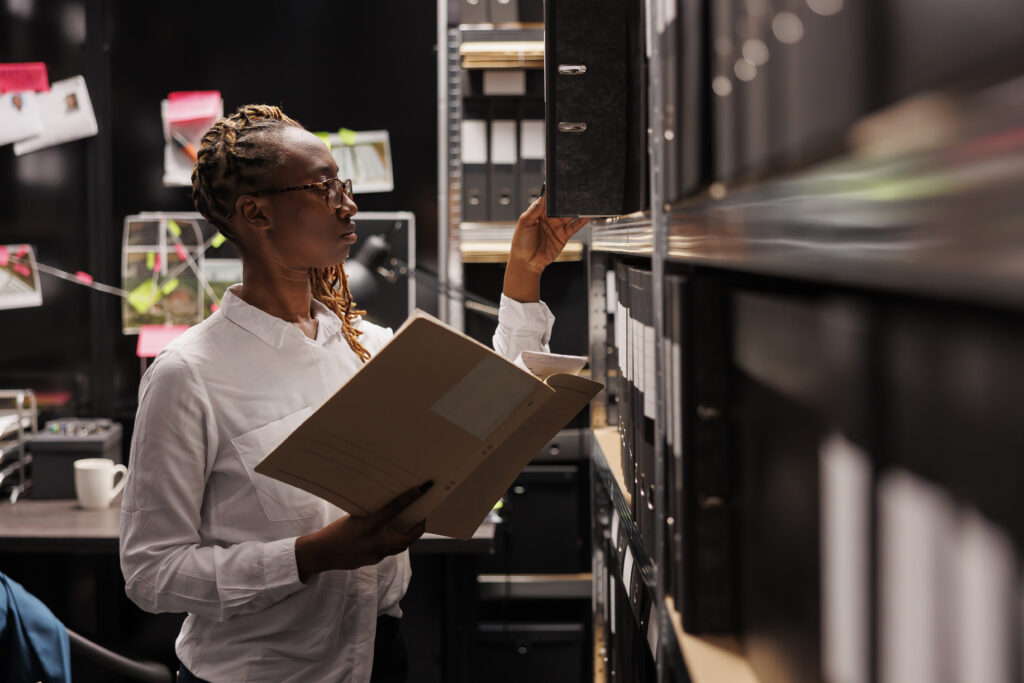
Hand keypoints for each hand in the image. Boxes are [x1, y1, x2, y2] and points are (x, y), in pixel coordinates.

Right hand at [295, 482, 430, 579]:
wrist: (322, 554)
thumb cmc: (335, 531)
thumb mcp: (354, 517)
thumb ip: (372, 515)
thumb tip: (389, 507)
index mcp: (369, 524)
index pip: (395, 508)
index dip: (410, 498)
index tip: (422, 489)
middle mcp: (376, 540)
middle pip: (409, 537)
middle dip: (420, 528)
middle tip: (423, 518)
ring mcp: (376, 553)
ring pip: (401, 546)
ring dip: (408, 537)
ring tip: (410, 526)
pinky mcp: (373, 561)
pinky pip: (389, 552)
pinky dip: (392, 543)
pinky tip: (389, 537)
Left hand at [507, 193, 588, 275]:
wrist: (527, 263)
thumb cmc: (521, 243)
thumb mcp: (524, 223)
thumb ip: (534, 209)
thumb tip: (543, 196)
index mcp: (538, 213)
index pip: (548, 200)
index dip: (554, 194)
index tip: (560, 187)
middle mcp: (548, 219)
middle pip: (560, 207)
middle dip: (567, 200)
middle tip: (574, 193)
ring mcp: (557, 227)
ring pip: (569, 215)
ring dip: (576, 209)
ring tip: (583, 203)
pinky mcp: (563, 236)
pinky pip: (574, 227)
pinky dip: (581, 221)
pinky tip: (586, 216)